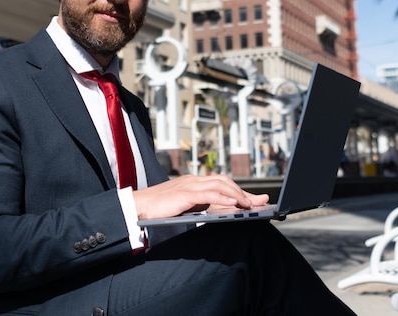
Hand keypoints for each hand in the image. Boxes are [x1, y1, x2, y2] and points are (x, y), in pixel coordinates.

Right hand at [133, 174, 268, 219]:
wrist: (137, 207)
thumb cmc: (158, 210)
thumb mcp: (184, 207)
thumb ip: (200, 206)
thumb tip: (220, 212)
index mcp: (192, 183)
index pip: (220, 183)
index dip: (239, 190)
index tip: (254, 199)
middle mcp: (193, 180)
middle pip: (224, 181)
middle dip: (243, 191)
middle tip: (260, 201)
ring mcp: (189, 185)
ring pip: (220, 184)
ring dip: (237, 194)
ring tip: (249, 204)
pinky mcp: (185, 193)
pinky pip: (210, 193)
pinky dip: (224, 198)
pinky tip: (234, 205)